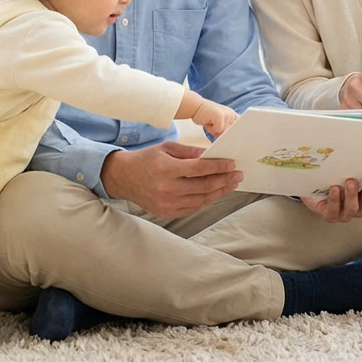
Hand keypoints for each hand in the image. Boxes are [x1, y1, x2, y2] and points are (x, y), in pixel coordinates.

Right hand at [99, 141, 242, 218]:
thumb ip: (190, 152)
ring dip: (219, 191)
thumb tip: (212, 155)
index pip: (199, 168)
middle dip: (225, 180)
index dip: (219, 166)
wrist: (124, 178)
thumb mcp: (167, 148)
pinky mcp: (167, 213)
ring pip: (202, 199)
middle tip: (238, 174)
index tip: (232, 164)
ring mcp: (167, 204)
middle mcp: (166, 189)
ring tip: (230, 183)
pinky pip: (193, 208)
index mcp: (166, 169)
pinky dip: (206, 200)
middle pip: (204, 186)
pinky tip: (215, 192)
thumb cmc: (147, 160)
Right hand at [192, 99, 237, 137]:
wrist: (196, 107)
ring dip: (214, 131)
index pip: (240, 131)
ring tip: (211, 123)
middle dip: (221, 134)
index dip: (233, 136)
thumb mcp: (220, 123)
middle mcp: (232, 115)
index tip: (231, 139)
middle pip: (230, 134)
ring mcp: (227, 114)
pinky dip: (210, 129)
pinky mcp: (220, 116)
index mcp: (234, 116)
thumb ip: (227, 129)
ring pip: (223, 133)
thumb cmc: (207, 116)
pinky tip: (208, 121)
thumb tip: (231, 141)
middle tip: (214, 125)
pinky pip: (217, 131)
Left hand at [300, 173, 361, 222]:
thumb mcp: (347, 169)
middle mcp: (359, 206)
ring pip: (353, 208)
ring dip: (352, 195)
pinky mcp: (330, 215)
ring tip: (350, 182)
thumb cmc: (334, 177)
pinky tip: (334, 189)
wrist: (313, 187)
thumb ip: (358, 165)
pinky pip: (334, 211)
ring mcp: (345, 213)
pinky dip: (335, 200)